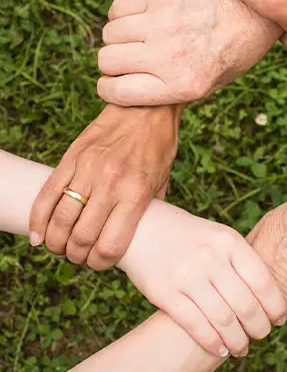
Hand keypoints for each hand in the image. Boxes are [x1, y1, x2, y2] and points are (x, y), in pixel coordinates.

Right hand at [29, 104, 178, 269]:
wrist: (146, 108)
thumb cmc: (158, 147)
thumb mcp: (162, 182)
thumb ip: (147, 211)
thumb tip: (135, 238)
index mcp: (136, 193)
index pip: (110, 246)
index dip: (100, 264)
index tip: (99, 263)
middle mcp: (110, 184)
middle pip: (81, 238)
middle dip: (77, 256)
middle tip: (79, 256)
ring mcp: (88, 169)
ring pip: (60, 219)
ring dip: (56, 242)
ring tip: (61, 246)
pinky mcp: (71, 157)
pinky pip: (47, 194)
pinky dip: (38, 220)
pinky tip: (39, 235)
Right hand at [97, 0, 281, 105]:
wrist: (255, 11)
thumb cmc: (233, 51)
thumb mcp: (210, 85)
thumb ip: (171, 91)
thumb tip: (131, 89)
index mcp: (182, 85)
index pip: (116, 92)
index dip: (109, 89)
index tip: (114, 83)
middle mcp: (169, 56)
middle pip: (107, 61)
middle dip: (112, 64)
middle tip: (128, 59)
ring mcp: (164, 23)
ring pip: (110, 33)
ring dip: (118, 38)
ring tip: (137, 37)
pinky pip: (118, 7)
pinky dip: (121, 15)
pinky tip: (139, 18)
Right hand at [118, 201, 286, 357]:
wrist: (143, 226)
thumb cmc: (188, 235)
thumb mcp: (218, 236)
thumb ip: (240, 260)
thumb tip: (267, 296)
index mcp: (228, 241)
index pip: (262, 281)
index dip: (275, 306)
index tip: (279, 319)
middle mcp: (211, 257)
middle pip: (246, 305)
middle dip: (259, 327)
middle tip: (261, 335)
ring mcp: (187, 275)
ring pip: (224, 320)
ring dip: (238, 341)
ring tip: (242, 348)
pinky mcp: (165, 292)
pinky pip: (196, 325)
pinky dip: (213, 343)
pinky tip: (220, 349)